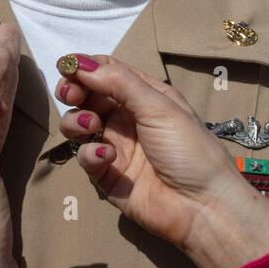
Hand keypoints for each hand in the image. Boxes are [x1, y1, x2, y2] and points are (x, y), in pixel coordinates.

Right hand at [56, 54, 268, 267]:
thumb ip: (119, 82)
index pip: (107, 72)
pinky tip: (106, 158)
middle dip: (73, 92)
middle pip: (87, 96)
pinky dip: (90, 154)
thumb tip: (80, 62)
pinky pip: (85, 158)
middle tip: (70, 95)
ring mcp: (115, 147)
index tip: (66, 67)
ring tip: (90, 126)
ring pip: (79, 126)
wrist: (202, 206)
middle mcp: (127, 118)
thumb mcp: (159, 107)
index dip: (85, 67)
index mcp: (144, 96)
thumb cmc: (189, 149)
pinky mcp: (106, 176)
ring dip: (76, 121)